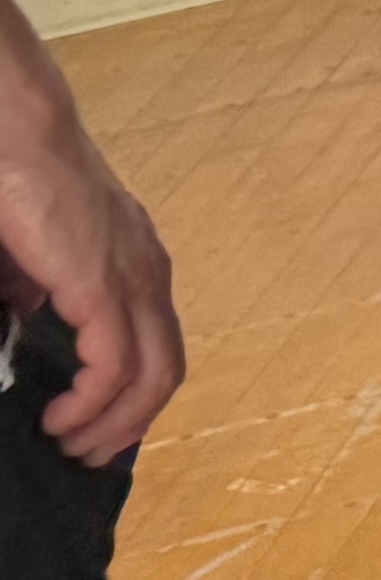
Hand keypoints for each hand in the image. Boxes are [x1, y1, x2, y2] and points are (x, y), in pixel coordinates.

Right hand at [0, 2, 182, 461]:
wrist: (14, 126)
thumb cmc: (14, 175)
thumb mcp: (28, 247)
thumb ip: (33, 285)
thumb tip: (26, 316)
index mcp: (134, 262)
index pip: (155, 341)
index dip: (135, 391)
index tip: (103, 423)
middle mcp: (147, 273)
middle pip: (166, 369)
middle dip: (131, 422)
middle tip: (92, 454)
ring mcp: (132, 279)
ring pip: (153, 376)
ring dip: (117, 423)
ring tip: (75, 445)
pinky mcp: (102, 285)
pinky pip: (116, 366)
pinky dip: (96, 403)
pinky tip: (64, 417)